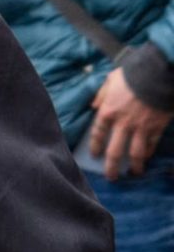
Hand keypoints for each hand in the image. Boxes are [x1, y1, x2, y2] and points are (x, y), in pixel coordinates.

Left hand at [90, 66, 171, 180]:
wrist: (157, 74)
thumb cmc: (132, 75)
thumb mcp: (111, 80)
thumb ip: (101, 95)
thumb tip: (94, 106)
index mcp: (108, 111)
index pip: (98, 134)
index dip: (95, 146)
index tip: (94, 155)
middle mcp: (123, 123)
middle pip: (114, 151)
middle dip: (111, 166)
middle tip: (111, 176)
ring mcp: (141, 128)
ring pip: (135, 153)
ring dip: (134, 166)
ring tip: (132, 173)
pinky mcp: (156, 128)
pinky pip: (151, 145)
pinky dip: (149, 153)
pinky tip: (147, 159)